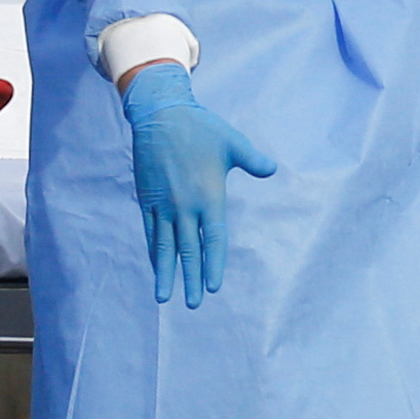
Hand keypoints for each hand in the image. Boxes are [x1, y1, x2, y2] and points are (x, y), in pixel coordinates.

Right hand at [121, 63, 274, 309]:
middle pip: (188, 250)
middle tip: (194, 304)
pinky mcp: (147, 198)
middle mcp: (184, 205)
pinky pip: (150, 231)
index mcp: (208, 196)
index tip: (213, 287)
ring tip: (164, 297)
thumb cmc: (201, 128)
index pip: (213, 239)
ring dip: (166, 273)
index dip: (213, 263)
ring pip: (165, 246)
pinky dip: (153, 250)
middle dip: (191, 279)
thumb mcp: (232, 142)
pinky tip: (156, 265)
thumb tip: (272, 170)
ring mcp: (163, 204)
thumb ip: (253, 160)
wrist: (160, 114)